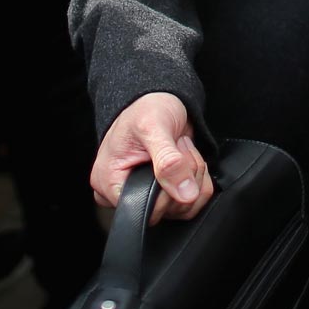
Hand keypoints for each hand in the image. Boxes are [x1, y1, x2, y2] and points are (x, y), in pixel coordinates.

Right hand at [92, 93, 212, 221]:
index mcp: (108, 181)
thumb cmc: (146, 107)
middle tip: (177, 146)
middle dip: (184, 176)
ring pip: (183, 207)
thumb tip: (184, 194)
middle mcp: (124, 193)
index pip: (143, 210)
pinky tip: (187, 157)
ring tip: (180, 148)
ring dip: (194, 175)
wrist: (161, 97)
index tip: (172, 156)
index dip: (167, 190)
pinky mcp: (165, 193)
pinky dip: (200, 179)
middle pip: (166, 210)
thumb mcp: (154, 127)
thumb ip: (167, 161)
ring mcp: (147, 195)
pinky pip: (192, 202)